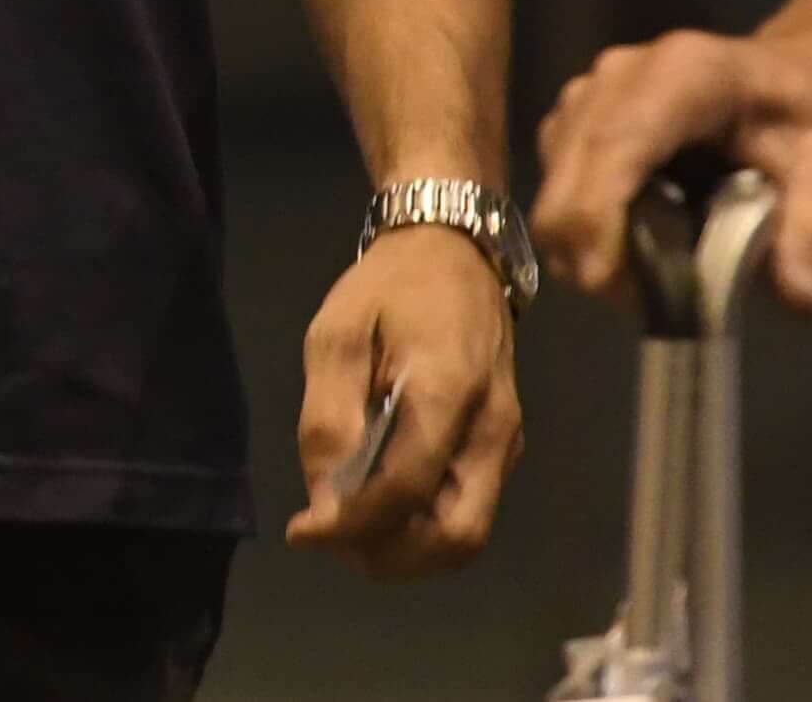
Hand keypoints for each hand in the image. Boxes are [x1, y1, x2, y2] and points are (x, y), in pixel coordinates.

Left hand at [281, 223, 518, 578]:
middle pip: (458, 534)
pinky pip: (470, 509)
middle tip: (330, 544)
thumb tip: (325, 495)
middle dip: (391, 556)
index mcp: (449, 392)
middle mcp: (492, 430)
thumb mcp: (337, 335)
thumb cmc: (389, 289)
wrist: (454, 255)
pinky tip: (378, 511)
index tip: (305, 531)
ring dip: (409, 551)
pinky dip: (424, 527)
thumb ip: (329, 417)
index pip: (408, 487)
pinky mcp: (502, 446)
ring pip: (469, 533)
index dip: (354, 522)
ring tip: (347, 535)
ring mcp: (506, 442)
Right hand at [534, 25, 811, 314]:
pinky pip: (557, 180)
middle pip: (572, 163)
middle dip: (585, 243)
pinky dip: (582, 226)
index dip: (597, 209)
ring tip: (646, 280)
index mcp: (688, 73)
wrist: (794, 80)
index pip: (619, 139)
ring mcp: (588, 93)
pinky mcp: (574, 118)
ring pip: (555, 177)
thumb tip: (798, 300)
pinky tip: (632, 248)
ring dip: (582, 239)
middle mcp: (619, 74)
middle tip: (641, 304)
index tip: (603, 282)